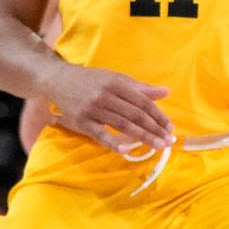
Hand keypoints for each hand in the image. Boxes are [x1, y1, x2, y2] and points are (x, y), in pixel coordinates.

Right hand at [47, 62, 172, 152]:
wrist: (58, 79)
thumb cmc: (91, 80)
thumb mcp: (115, 78)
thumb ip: (140, 88)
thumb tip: (165, 92)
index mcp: (117, 83)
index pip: (142, 102)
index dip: (157, 115)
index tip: (169, 127)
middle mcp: (106, 95)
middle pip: (135, 114)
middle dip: (154, 128)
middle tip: (168, 141)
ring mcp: (93, 109)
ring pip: (122, 125)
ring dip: (142, 137)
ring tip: (157, 146)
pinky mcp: (81, 121)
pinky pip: (100, 134)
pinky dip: (113, 143)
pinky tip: (126, 150)